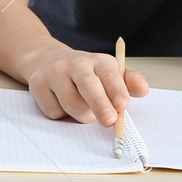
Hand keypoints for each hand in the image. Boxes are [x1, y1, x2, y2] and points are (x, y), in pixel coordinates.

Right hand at [22, 45, 148, 125]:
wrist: (47, 60)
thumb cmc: (86, 73)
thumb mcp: (109, 73)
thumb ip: (128, 82)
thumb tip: (143, 90)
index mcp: (98, 61)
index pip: (109, 74)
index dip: (117, 90)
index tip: (123, 105)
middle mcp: (75, 63)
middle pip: (88, 86)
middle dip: (100, 105)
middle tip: (109, 121)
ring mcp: (54, 73)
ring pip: (71, 104)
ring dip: (81, 116)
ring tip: (84, 110)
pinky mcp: (37, 84)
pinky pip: (53, 111)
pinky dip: (61, 115)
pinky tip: (61, 102)